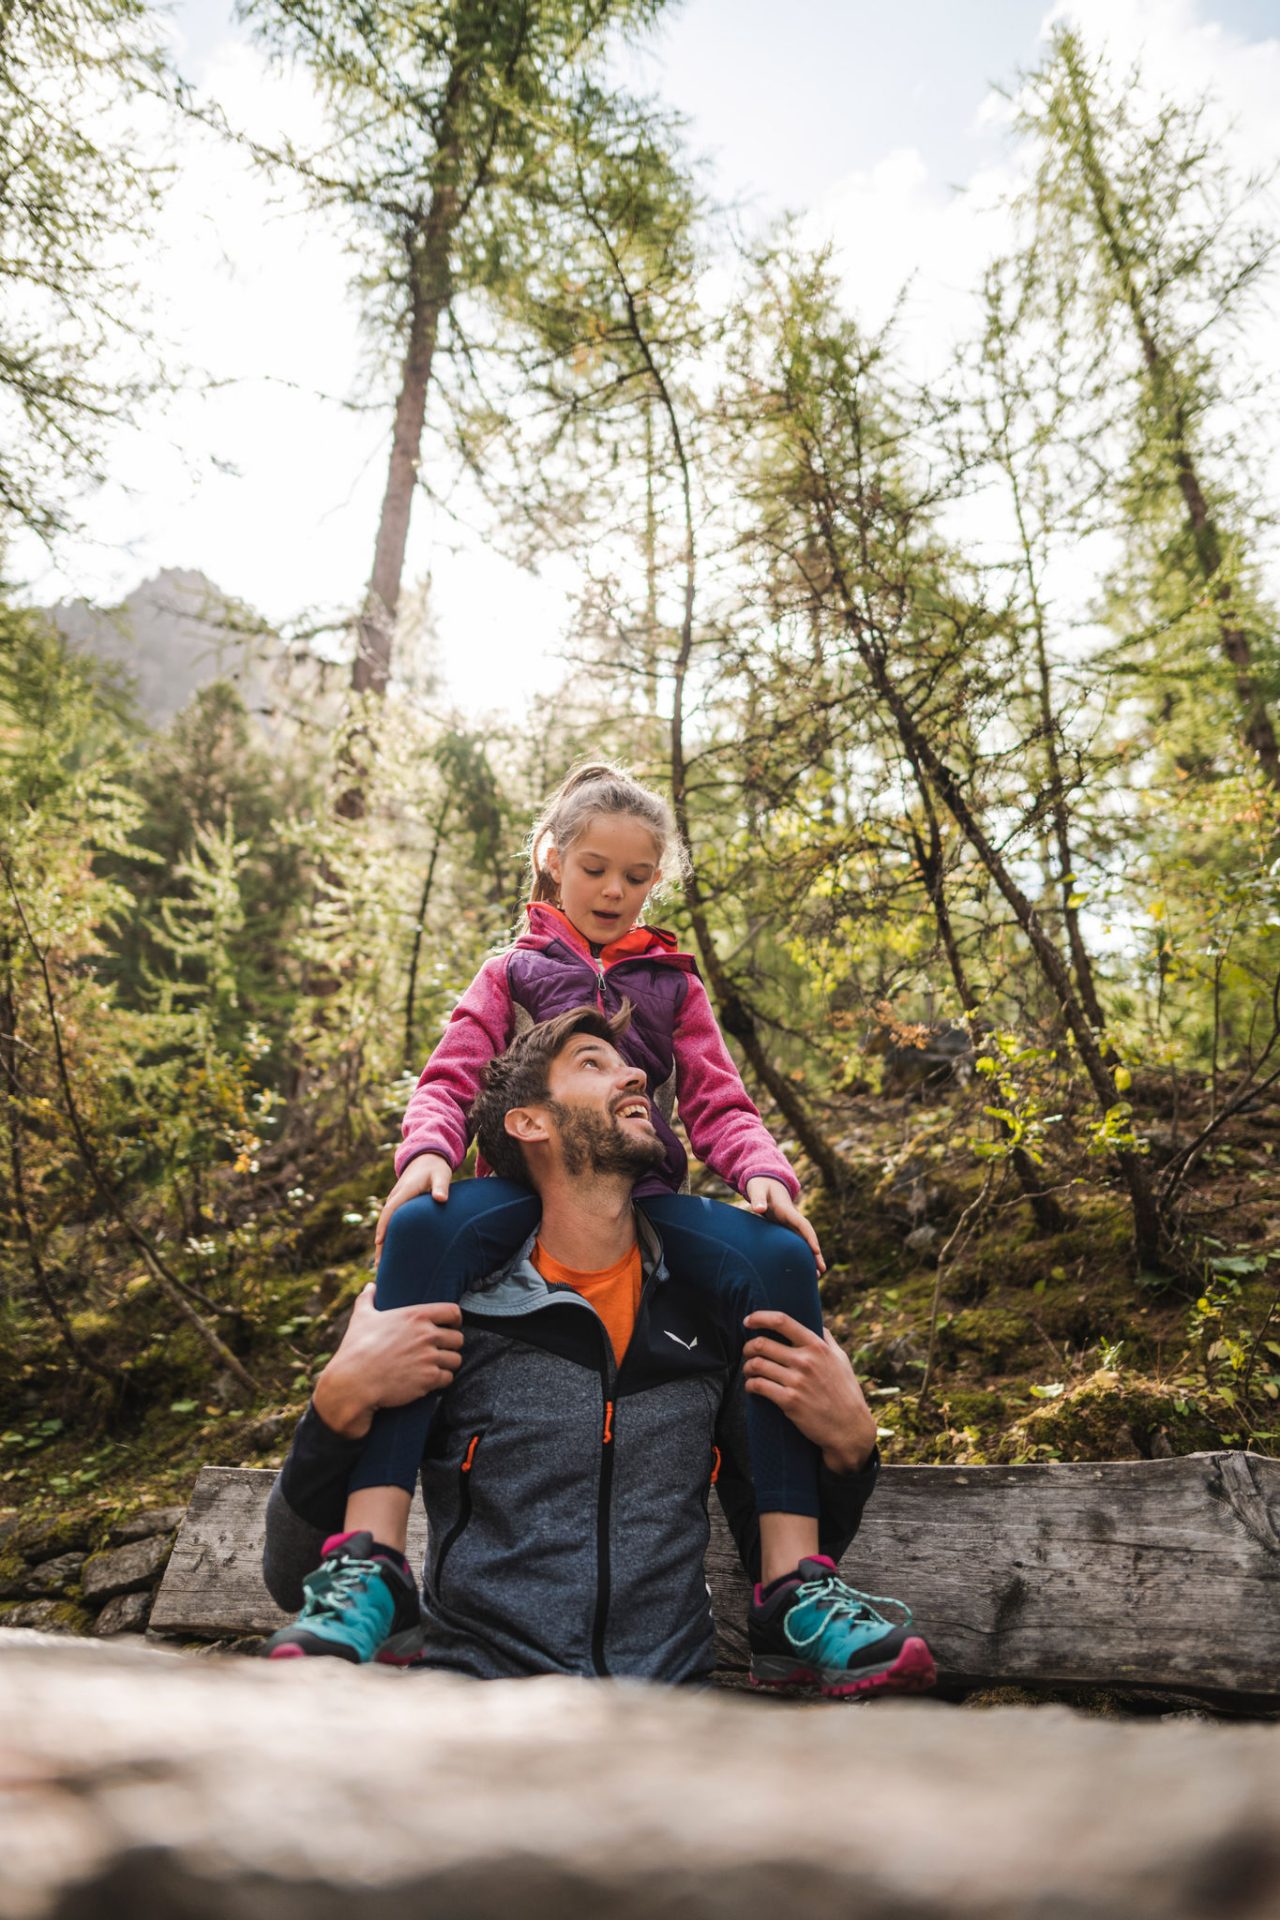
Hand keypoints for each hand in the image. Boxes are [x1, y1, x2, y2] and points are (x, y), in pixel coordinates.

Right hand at [312, 1284, 462, 1439]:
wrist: (353, 1382)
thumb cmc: (356, 1348)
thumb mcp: (361, 1318)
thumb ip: (368, 1299)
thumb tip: (370, 1286)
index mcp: (415, 1316)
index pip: (453, 1312)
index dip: (455, 1319)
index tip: (451, 1326)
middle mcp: (426, 1334)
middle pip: (458, 1338)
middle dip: (450, 1346)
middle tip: (439, 1351)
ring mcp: (429, 1357)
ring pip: (455, 1360)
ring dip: (447, 1364)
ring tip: (434, 1366)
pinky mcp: (428, 1379)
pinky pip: (448, 1378)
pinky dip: (440, 1380)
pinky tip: (428, 1380)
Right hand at [374, 1153, 451, 1267]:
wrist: (427, 1158)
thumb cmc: (436, 1168)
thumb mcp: (441, 1175)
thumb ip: (441, 1186)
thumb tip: (441, 1199)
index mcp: (404, 1191)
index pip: (391, 1210)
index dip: (384, 1226)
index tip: (379, 1243)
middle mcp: (396, 1197)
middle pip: (384, 1221)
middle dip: (380, 1242)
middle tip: (378, 1265)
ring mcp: (395, 1201)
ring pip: (386, 1223)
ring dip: (382, 1242)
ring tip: (381, 1265)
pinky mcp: (398, 1204)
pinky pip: (390, 1221)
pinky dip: (387, 1235)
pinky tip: (390, 1250)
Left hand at [742, 1310, 876, 1473]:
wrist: (849, 1428)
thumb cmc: (846, 1391)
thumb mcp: (841, 1360)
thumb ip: (827, 1340)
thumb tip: (816, 1323)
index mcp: (817, 1346)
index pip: (782, 1321)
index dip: (760, 1318)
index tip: (748, 1321)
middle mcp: (805, 1361)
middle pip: (761, 1344)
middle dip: (748, 1347)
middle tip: (747, 1352)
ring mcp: (797, 1381)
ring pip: (756, 1365)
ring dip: (747, 1367)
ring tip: (749, 1371)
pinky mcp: (789, 1401)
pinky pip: (758, 1386)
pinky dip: (750, 1385)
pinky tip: (752, 1386)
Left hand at [744, 1177, 825, 1274]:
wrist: (764, 1181)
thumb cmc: (760, 1185)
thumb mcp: (757, 1189)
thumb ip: (758, 1198)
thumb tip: (759, 1209)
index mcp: (788, 1210)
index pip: (802, 1225)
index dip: (810, 1237)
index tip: (816, 1250)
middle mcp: (792, 1219)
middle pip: (807, 1237)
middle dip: (815, 1253)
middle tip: (821, 1270)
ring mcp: (790, 1224)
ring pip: (803, 1242)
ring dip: (810, 1257)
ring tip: (816, 1276)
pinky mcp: (785, 1228)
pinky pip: (796, 1243)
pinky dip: (800, 1254)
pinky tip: (802, 1268)